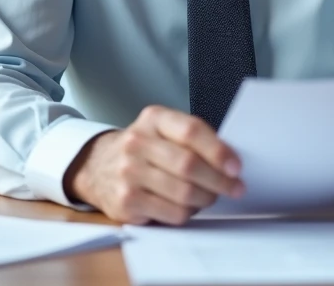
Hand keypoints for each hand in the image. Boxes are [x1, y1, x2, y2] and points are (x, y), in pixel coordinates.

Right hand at [63, 105, 243, 225]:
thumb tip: (230, 161)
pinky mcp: (126, 202)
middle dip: (219, 180)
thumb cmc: (144, 148)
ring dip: (206, 199)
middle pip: (189, 165)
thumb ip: (192, 138)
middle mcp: (137, 143)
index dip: (218, 150)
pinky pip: (172, 213)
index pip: (191, 131)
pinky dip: (188, 213)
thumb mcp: (163, 130)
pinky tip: (188, 206)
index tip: (236, 166)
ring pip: (183, 193)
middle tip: (235, 188)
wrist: (97, 165)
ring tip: (211, 196)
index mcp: (153, 119)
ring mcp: (129, 173)